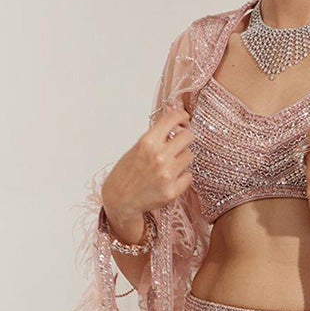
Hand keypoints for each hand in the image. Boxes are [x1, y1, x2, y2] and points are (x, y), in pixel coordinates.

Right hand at [102, 101, 194, 221]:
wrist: (119, 199)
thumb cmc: (127, 172)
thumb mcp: (138, 147)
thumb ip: (157, 132)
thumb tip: (172, 110)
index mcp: (147, 142)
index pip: (172, 119)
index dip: (181, 116)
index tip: (184, 119)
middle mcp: (158, 157)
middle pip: (188, 136)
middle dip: (185, 138)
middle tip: (179, 143)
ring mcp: (166, 175)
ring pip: (189, 156)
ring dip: (182, 158)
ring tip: (170, 164)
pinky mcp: (172, 191)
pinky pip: (188, 176)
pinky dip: (182, 176)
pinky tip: (170, 179)